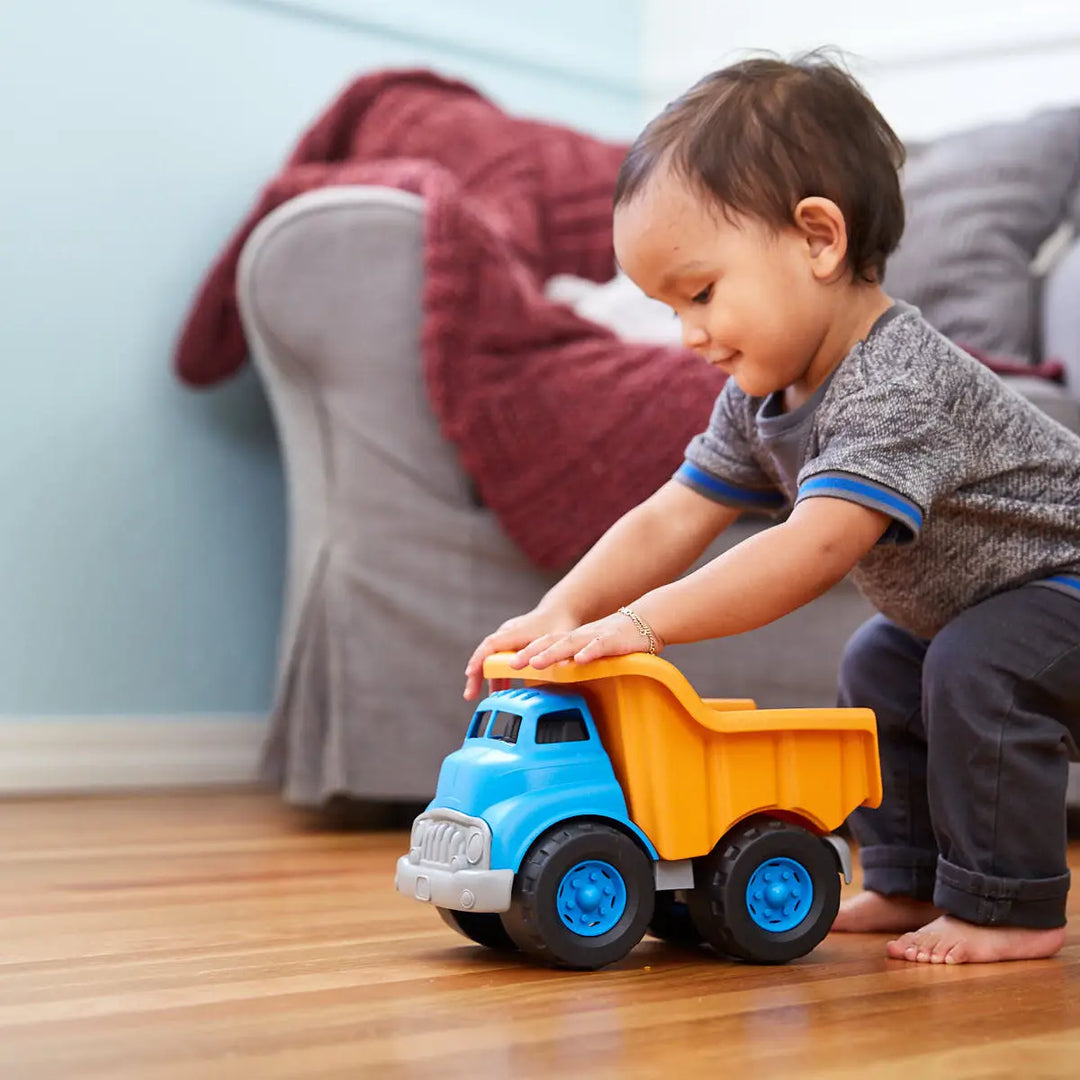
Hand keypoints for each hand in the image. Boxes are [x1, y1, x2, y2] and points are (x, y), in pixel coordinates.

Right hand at [463, 606, 579, 699]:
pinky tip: (500, 689)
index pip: (491, 645)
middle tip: (470, 695)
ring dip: (486, 678)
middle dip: (476, 674)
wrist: (559, 609)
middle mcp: (507, 632)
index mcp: (516, 631)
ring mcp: (507, 637)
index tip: (470, 674)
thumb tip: (556, 664)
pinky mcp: (510, 643)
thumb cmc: (559, 622)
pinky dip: (497, 674)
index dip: (479, 659)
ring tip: (487, 698)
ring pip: (491, 658)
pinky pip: (498, 659)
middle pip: (485, 653)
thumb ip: (556, 651)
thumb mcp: (561, 638)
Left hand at [510, 610, 661, 670]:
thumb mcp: (591, 651)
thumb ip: (574, 662)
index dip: (525, 653)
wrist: (645, 621)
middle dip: (530, 653)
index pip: (544, 645)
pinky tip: (580, 659)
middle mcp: (579, 637)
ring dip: (552, 653)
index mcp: (572, 640)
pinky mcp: (613, 640)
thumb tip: (558, 679)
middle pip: (550, 643)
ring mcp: (595, 637)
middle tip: (511, 665)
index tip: (506, 665)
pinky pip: (599, 646)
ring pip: (569, 644)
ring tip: (536, 663)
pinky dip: (589, 652)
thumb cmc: (617, 639)